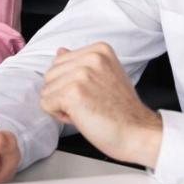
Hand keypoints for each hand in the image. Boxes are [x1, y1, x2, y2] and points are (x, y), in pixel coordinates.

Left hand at [40, 43, 161, 167]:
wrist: (138, 132)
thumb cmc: (123, 110)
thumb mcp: (104, 76)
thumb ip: (80, 63)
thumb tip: (60, 51)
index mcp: (99, 50)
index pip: (60, 62)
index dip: (71, 83)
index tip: (93, 93)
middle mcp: (91, 58)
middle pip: (50, 74)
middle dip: (63, 93)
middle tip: (90, 103)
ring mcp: (81, 74)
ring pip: (46, 90)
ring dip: (61, 105)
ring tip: (87, 109)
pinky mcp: (72, 93)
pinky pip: (45, 104)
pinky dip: (59, 116)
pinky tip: (81, 117)